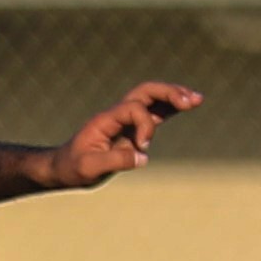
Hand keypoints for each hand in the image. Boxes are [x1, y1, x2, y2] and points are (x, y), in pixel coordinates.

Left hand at [45, 82, 202, 188]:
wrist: (62, 168)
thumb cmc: (71, 168)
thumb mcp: (89, 168)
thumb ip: (115, 161)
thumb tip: (143, 157)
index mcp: (106, 120)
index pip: (134, 109)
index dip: (145, 125)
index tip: (142, 148)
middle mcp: (117, 115)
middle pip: (146, 92)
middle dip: (168, 93)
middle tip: (190, 101)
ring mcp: (125, 120)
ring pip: (152, 99)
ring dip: (174, 97)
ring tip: (197, 99)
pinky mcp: (131, 130)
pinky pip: (155, 114)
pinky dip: (171, 109)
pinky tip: (188, 105)